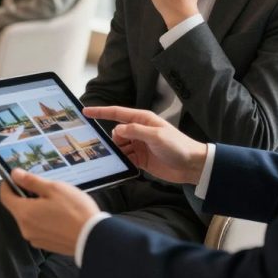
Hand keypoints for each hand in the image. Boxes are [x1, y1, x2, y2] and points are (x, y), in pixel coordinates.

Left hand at [0, 169, 100, 255]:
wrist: (93, 237)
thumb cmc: (75, 211)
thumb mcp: (53, 188)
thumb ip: (31, 181)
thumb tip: (15, 174)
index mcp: (24, 213)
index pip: (5, 196)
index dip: (8, 184)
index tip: (16, 178)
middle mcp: (25, 228)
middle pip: (17, 207)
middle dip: (27, 196)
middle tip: (44, 189)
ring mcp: (35, 238)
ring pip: (29, 218)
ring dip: (37, 208)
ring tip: (57, 203)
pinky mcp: (46, 244)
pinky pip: (39, 228)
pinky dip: (45, 220)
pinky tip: (60, 215)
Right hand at [84, 106, 207, 184]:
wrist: (192, 165)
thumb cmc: (178, 146)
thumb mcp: (156, 136)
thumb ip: (134, 131)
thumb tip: (116, 130)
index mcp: (142, 120)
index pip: (117, 113)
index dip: (100, 112)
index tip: (85, 111)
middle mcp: (139, 131)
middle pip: (116, 133)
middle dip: (112, 140)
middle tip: (116, 148)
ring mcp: (139, 145)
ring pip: (119, 147)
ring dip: (118, 152)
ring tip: (126, 158)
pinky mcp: (141, 159)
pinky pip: (125, 158)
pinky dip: (123, 161)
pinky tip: (126, 165)